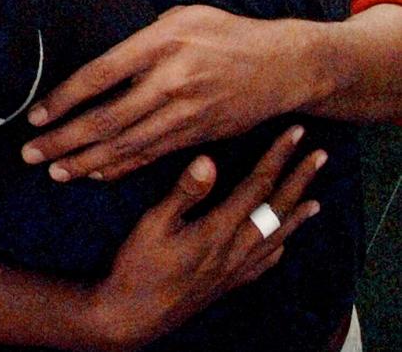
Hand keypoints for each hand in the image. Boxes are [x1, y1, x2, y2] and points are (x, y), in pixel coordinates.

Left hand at [22, 5, 332, 180]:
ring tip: (53, 171)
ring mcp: (185, 114)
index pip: (100, 74)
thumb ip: (144, 38)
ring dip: (84, 162)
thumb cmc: (227, 33)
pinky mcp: (196, 136)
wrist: (281, 67)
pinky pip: (149, 156)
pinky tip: (94, 174)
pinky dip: (119, 168)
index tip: (37, 115)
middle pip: (106, 118)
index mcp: (162, 43)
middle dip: (63, 139)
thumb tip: (108, 62)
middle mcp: (171, 81)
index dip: (64, 98)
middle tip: (29, 153)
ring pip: (125, 145)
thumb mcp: (185, 16)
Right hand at [89, 126, 324, 350]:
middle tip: (320, 155)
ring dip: (297, 212)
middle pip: (277, 209)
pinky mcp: (230, 284)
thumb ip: (184, 192)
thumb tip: (209, 160)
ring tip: (316, 198)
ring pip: (277, 236)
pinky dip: (280, 246)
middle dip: (300, 178)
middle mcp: (236, 250)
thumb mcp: (153, 223)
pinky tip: (284, 243)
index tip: (295, 134)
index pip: (257, 186)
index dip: (278, 157)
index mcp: (219, 230)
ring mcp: (236, 270)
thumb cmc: (138, 266)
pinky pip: (266, 262)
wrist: (133, 318)